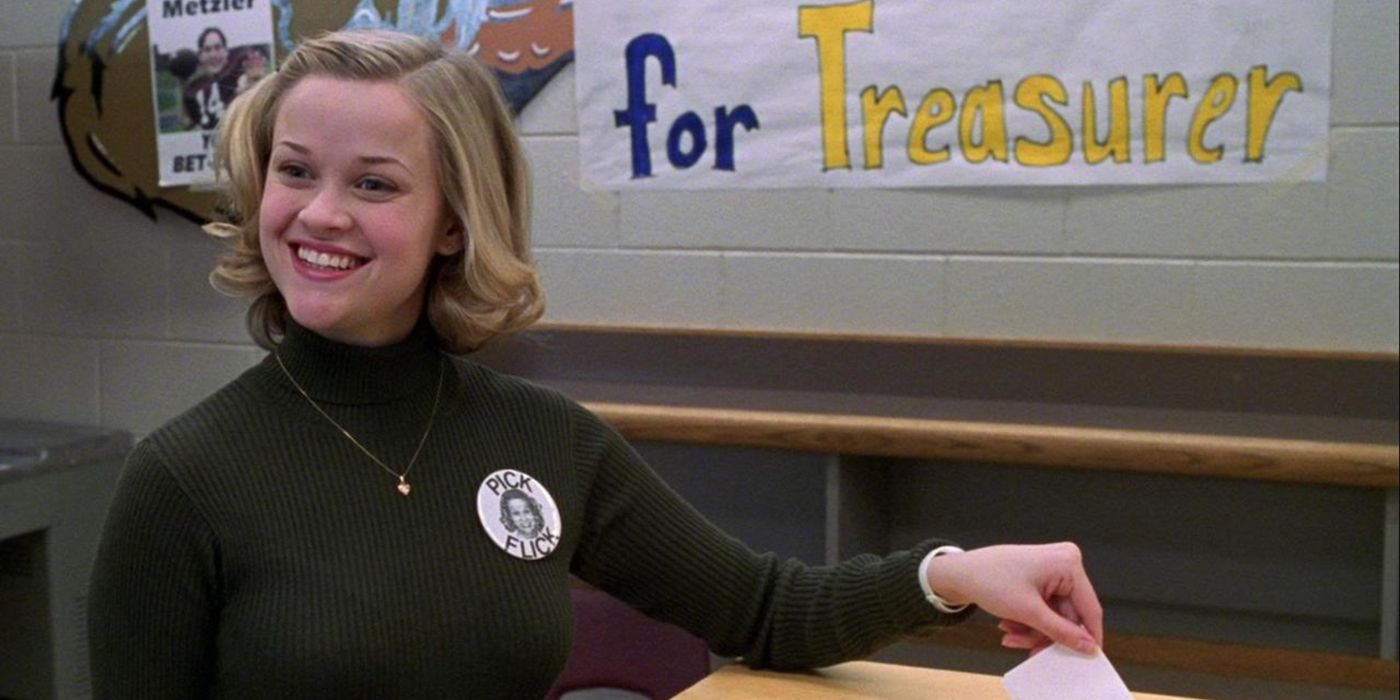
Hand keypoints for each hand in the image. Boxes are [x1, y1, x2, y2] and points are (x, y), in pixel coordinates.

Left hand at [926, 542, 1102, 653]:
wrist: (959, 573)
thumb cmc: (989, 581)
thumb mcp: (1028, 612)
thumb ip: (1061, 631)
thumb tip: (1088, 646)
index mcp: (1068, 563)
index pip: (1089, 608)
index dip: (1088, 636)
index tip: (1088, 658)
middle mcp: (1064, 563)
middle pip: (1068, 615)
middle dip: (1045, 634)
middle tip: (1029, 650)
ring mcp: (1052, 570)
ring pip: (1054, 615)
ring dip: (1033, 630)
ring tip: (1010, 634)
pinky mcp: (1041, 578)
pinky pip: (1044, 608)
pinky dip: (1028, 621)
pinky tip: (1009, 624)